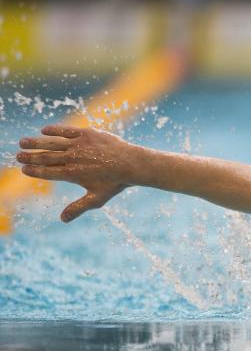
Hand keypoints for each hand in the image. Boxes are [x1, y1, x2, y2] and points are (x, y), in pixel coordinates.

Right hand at [16, 126, 143, 221]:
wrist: (132, 164)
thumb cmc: (115, 183)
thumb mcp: (96, 199)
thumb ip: (78, 208)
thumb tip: (62, 220)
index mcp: (72, 174)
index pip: (48, 172)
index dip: (34, 171)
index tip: (24, 169)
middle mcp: (73, 159)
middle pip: (46, 157)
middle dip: (30, 156)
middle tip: (18, 156)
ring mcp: (79, 145)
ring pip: (52, 143)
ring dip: (36, 143)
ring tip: (23, 142)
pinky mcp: (87, 134)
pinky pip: (66, 130)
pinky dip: (54, 130)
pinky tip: (43, 130)